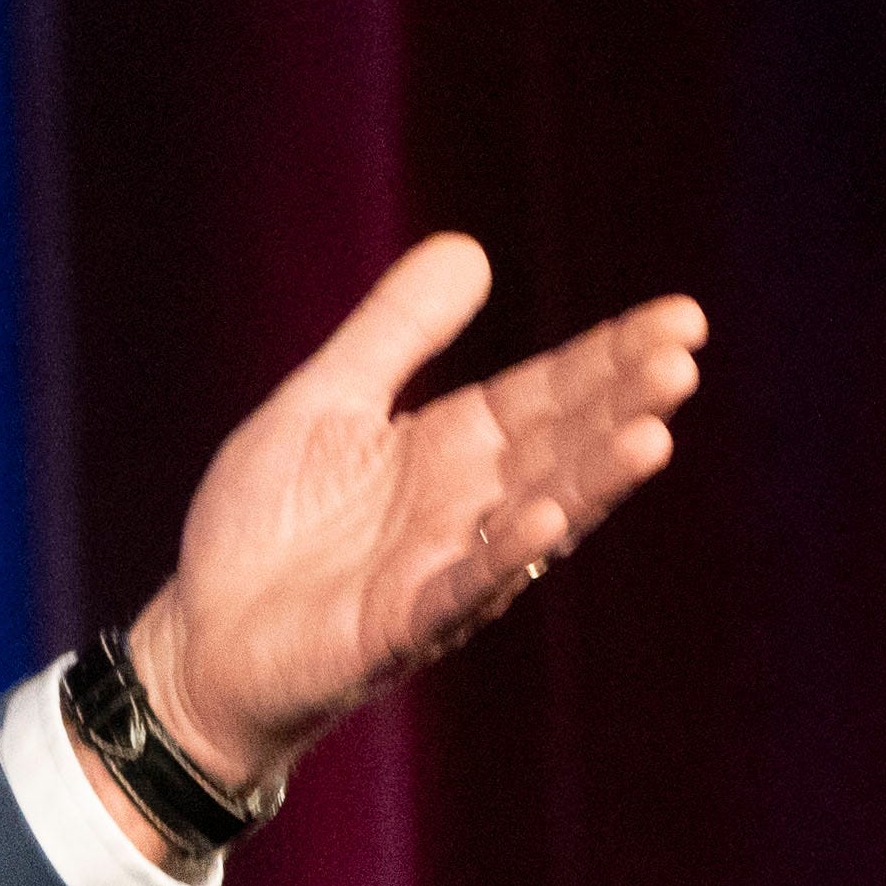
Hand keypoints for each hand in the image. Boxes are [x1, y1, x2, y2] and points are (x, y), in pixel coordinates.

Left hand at [108, 231, 705, 829]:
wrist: (202, 636)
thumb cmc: (264, 526)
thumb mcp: (326, 399)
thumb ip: (396, 332)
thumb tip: (472, 248)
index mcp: (456, 448)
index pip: (552, 393)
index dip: (613, 357)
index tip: (682, 319)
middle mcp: (468, 508)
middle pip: (561, 446)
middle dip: (623, 404)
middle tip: (683, 358)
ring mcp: (441, 570)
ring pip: (536, 517)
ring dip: (594, 481)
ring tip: (651, 436)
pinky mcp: (397, 628)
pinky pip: (459, 590)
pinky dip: (503, 558)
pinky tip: (547, 524)